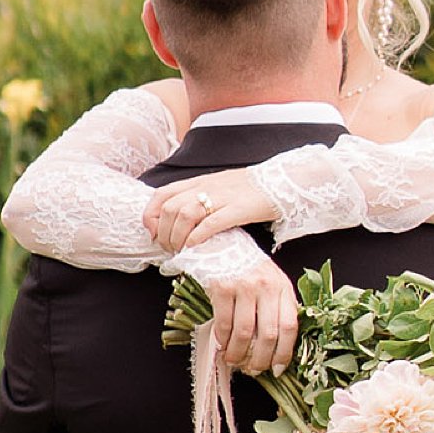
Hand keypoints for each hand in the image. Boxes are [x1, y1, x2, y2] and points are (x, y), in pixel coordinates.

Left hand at [145, 170, 276, 253]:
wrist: (283, 181)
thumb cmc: (252, 189)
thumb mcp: (220, 187)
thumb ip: (201, 198)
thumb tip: (181, 221)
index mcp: (200, 181)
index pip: (162, 194)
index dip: (151, 215)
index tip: (153, 232)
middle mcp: (206, 187)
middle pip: (170, 208)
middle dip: (163, 232)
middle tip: (168, 248)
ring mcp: (222, 197)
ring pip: (185, 215)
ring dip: (177, 237)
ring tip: (180, 251)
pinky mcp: (239, 209)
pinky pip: (210, 223)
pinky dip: (197, 237)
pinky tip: (194, 247)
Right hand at [204, 259, 299, 376]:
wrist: (222, 243)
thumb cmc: (249, 268)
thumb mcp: (272, 282)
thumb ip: (277, 307)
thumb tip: (278, 346)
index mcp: (284, 288)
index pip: (290, 326)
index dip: (284, 352)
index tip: (277, 368)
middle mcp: (267, 286)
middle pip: (268, 334)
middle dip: (260, 359)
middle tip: (254, 370)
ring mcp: (244, 286)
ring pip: (244, 332)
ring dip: (238, 353)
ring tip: (234, 360)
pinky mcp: (222, 287)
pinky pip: (224, 322)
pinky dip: (223, 340)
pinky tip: (222, 345)